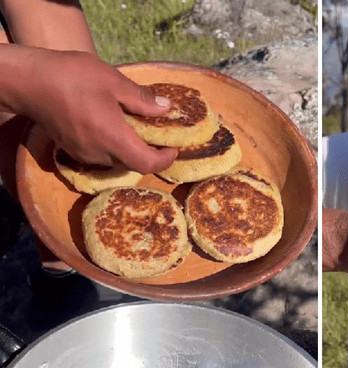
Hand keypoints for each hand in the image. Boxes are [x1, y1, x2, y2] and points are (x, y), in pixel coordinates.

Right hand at [10, 48, 176, 172]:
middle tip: (158, 133)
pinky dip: (113, 145)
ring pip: (116, 160)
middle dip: (149, 152)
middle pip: (133, 164)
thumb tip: (166, 109)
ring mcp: (83, 154)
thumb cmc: (72, 77)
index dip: (165, 160)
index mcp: (113, 138)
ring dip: (130, 147)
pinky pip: (100, 154)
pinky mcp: (72, 149)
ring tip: (135, 125)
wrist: (28, 81)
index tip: (173, 147)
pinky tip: (113, 124)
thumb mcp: (114, 81)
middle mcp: (99, 153)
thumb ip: (141, 99)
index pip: (147, 164)